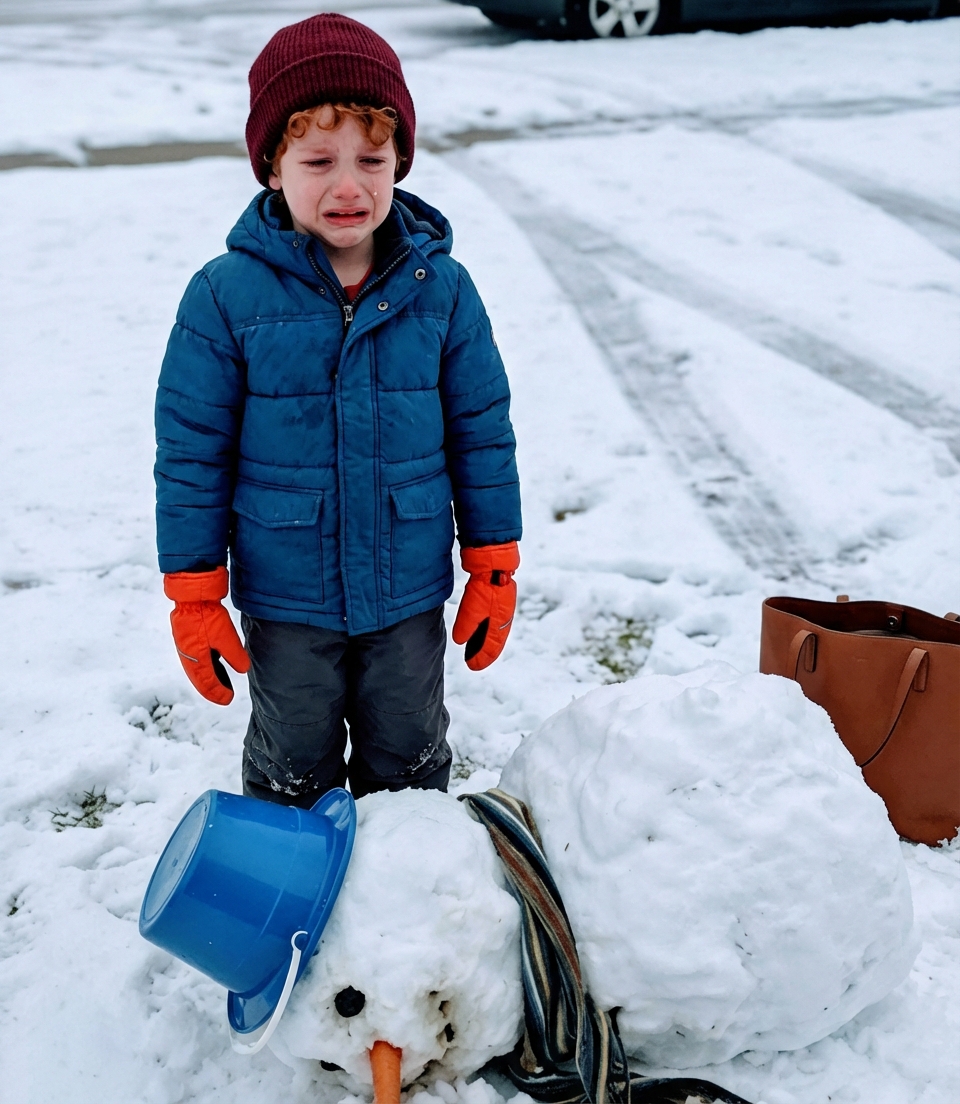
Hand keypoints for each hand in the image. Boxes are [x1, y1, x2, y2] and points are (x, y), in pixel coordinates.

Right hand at [163, 567, 249, 704]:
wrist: (193, 593)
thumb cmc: (208, 614)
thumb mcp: (225, 636)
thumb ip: (234, 655)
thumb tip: (243, 670)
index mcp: (195, 659)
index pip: (207, 682)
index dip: (218, 692)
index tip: (228, 699)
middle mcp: (188, 656)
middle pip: (200, 678)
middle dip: (213, 689)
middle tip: (224, 696)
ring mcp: (186, 647)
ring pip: (198, 669)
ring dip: (210, 677)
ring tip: (222, 683)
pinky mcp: (188, 637)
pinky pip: (197, 658)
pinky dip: (207, 665)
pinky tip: (215, 664)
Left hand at [452, 542, 519, 670]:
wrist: (493, 560)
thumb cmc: (484, 583)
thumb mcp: (472, 606)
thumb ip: (467, 625)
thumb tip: (460, 641)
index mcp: (500, 621)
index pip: (491, 646)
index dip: (481, 657)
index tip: (472, 666)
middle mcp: (503, 617)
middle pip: (494, 640)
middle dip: (484, 652)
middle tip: (474, 662)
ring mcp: (502, 607)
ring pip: (494, 631)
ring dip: (484, 642)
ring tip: (475, 649)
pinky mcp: (498, 598)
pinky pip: (492, 620)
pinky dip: (486, 629)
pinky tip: (480, 628)